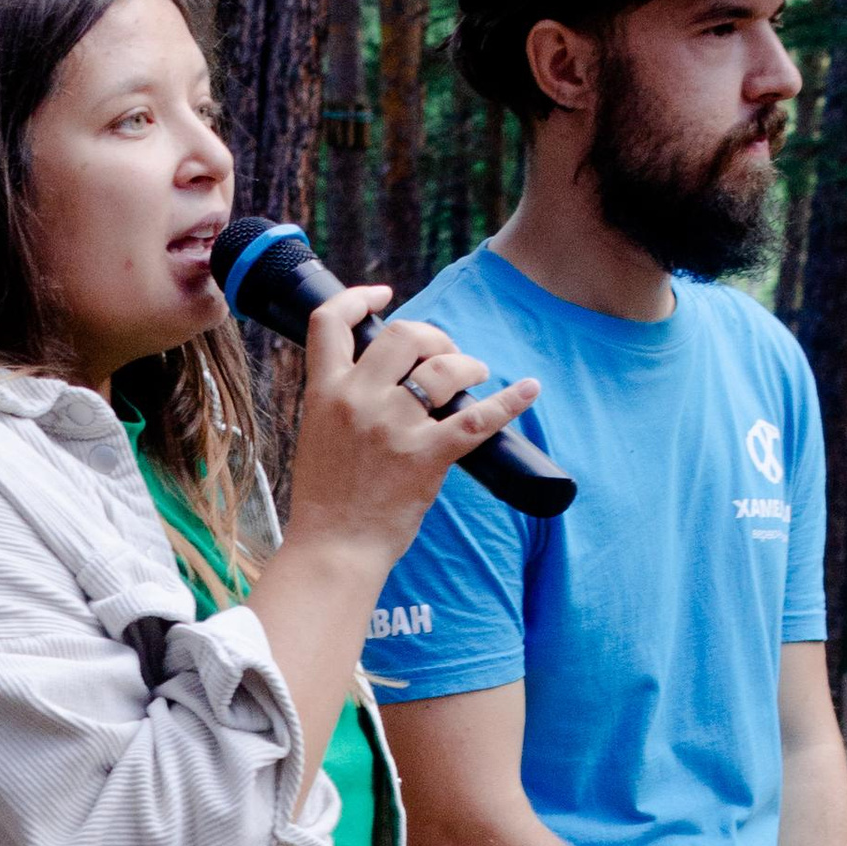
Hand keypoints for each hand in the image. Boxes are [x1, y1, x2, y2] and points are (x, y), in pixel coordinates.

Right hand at [280, 292, 543, 568]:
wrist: (333, 549)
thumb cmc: (326, 501)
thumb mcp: (317, 435)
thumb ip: (342, 402)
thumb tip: (385, 379)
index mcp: (324, 393)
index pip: (330, 324)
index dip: (357, 299)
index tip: (383, 296)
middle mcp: (357, 401)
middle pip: (403, 335)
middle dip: (433, 337)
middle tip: (447, 356)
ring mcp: (393, 427)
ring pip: (443, 369)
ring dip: (467, 365)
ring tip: (476, 377)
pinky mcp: (426, 456)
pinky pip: (477, 419)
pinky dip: (509, 401)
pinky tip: (528, 389)